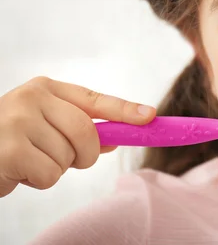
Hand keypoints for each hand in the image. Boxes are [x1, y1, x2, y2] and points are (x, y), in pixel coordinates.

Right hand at [0, 76, 155, 196]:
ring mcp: (17, 122)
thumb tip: (113, 142)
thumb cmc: (10, 138)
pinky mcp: (7, 150)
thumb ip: (76, 128)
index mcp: (45, 89)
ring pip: (67, 157)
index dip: (124, 110)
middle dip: (86, 154)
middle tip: (69, 161)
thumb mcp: (43, 124)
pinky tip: (18, 171)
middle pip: (87, 132)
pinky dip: (39, 181)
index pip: (93, 99)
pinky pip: (49, 175)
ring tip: (29, 160)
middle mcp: (31, 99)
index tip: (150, 117)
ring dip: (55, 169)